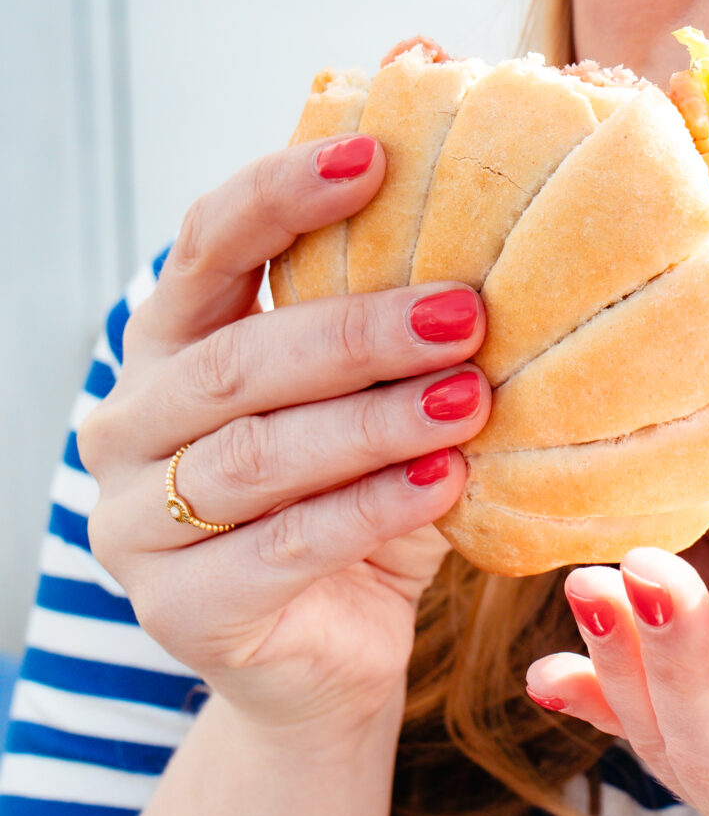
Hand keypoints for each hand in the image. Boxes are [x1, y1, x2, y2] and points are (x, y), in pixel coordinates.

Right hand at [80, 134, 490, 741]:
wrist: (332, 661)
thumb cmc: (362, 496)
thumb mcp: (378, 393)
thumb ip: (399, 303)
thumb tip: (467, 154)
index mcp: (169, 345)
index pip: (205, 245)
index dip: (281, 194)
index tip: (375, 155)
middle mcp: (132, 425)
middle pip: (236, 359)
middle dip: (356, 331)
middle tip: (465, 313)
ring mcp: (138, 525)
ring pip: (256, 455)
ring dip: (373, 422)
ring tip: (469, 401)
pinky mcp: (180, 611)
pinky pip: (282, 547)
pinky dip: (371, 508)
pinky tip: (443, 482)